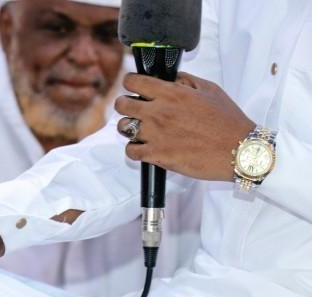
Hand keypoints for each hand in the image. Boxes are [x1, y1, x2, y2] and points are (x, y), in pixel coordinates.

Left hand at [115, 72, 254, 180]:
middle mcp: (159, 112)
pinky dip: (134, 150)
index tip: (134, 87)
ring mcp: (156, 135)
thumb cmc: (228, 121)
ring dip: (128, 127)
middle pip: (122, 104)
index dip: (130, 83)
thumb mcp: (210, 90)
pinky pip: (131, 151)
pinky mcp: (157, 155)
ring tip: (139, 129)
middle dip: (125, 104)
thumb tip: (169, 78)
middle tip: (134, 109)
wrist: (238, 150)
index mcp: (171, 93)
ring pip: (123, 127)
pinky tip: (143, 147)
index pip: (133, 81)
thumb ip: (185, 81)